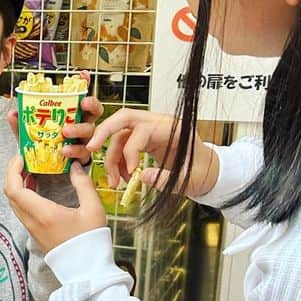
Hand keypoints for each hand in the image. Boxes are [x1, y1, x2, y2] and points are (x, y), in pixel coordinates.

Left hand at [4, 156, 106, 253]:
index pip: (14, 189)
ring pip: (14, 203)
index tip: (21, 156)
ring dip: (17, 184)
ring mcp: (31, 229)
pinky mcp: (35, 233)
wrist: (86, 270)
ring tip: (31, 170)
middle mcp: (32, 222)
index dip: (12, 169)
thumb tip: (75, 166)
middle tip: (25, 159)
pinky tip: (36, 187)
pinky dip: (23, 195)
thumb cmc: (91, 240)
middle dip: (13, 173)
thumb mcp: (93, 209)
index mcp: (43, 214)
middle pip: (10, 194)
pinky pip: (21, 210)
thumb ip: (83, 184)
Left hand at [6, 82, 101, 164]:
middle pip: (95, 110)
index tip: (83, 75)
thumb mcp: (29, 134)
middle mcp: (81, 124)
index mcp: (71, 114)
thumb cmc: (42, 146)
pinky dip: (74, 150)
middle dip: (91, 104)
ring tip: (65, 131)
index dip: (84, 84)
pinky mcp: (83, 157)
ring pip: (90, 130)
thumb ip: (22, 124)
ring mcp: (84, 140)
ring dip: (79, 129)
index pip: (80, 96)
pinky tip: (65, 150)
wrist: (45, 170)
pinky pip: (83, 151)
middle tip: (83, 103)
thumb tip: (13, 113)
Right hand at [91, 108, 217, 198]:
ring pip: (120, 134)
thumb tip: (140, 176)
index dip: (130, 151)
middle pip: (124, 118)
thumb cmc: (204, 173)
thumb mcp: (189, 179)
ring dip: (111, 157)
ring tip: (114, 182)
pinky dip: (118, 161)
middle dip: (104, 132)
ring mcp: (151, 130)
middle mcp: (159, 123)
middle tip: (90, 148)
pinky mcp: (146, 139)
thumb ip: (165, 178)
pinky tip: (121, 177)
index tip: (130, 174)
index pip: (141, 130)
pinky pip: (124, 144)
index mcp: (173, 128)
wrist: (210, 172)